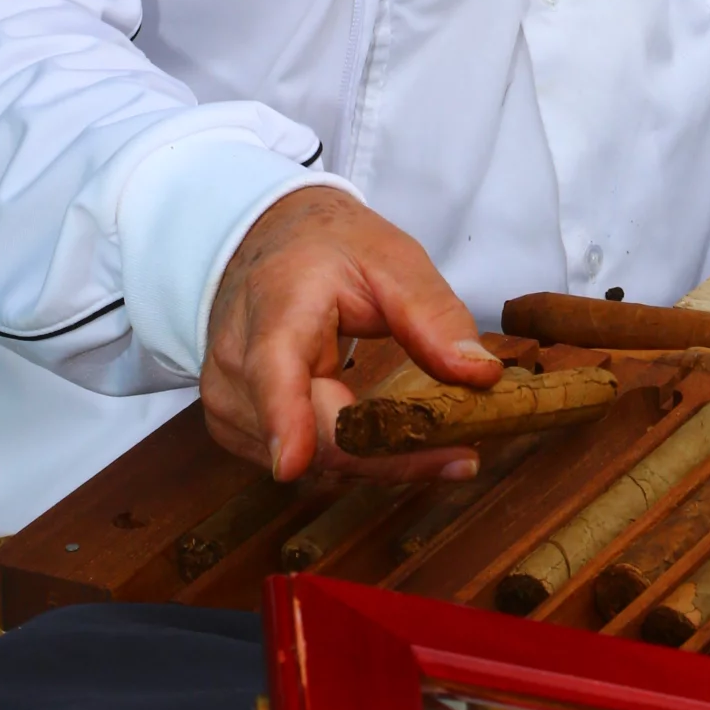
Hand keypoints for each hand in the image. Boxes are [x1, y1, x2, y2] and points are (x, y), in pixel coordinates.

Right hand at [201, 186, 500, 486]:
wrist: (270, 246)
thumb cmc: (330, 250)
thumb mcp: (391, 260)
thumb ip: (434, 316)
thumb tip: (481, 375)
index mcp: (275, 308)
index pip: (271, 370)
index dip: (283, 419)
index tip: (292, 463)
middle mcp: (237, 366)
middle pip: (310, 436)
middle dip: (389, 455)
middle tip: (463, 459)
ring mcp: (229, 404)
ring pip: (313, 461)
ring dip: (380, 461)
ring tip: (441, 444)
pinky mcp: (238, 430)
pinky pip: (306, 461)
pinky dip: (356, 457)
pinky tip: (394, 440)